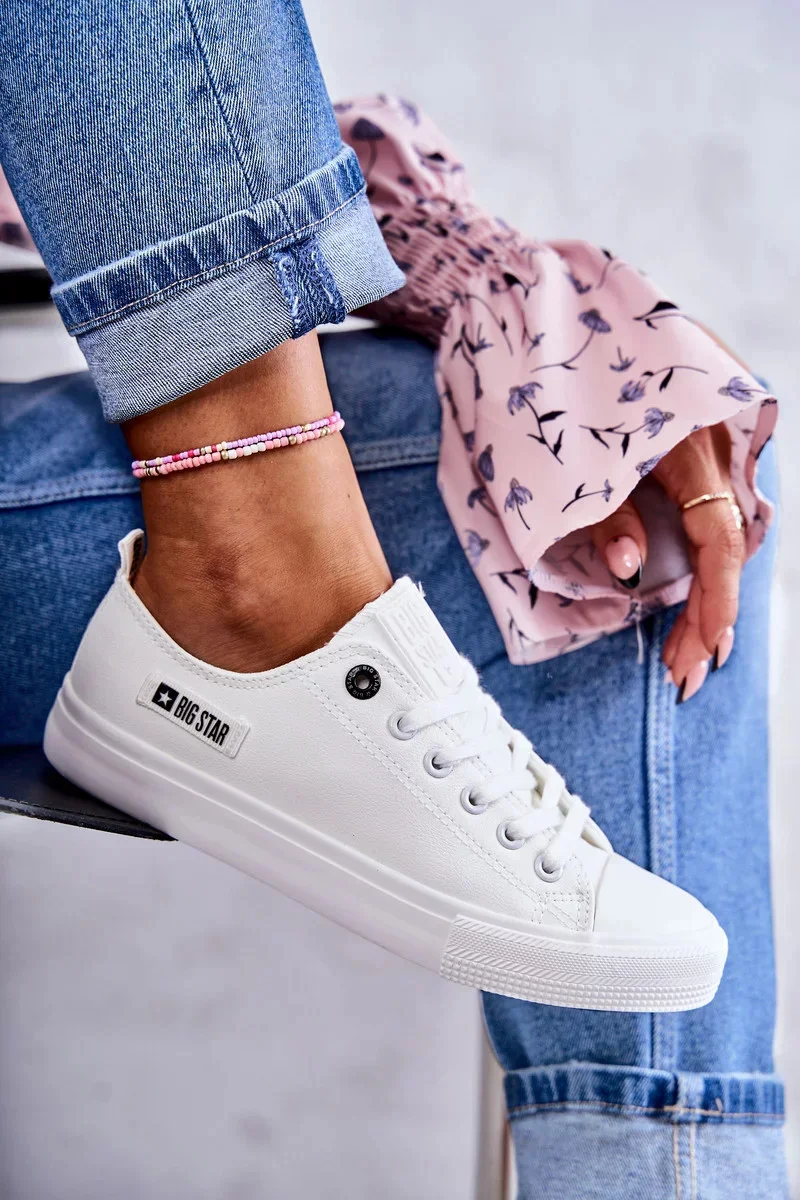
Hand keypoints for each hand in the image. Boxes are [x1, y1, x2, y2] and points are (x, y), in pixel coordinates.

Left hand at [588, 422, 743, 701]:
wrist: (577, 338)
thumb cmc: (570, 394)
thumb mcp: (580, 458)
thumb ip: (608, 513)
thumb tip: (630, 570)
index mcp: (693, 450)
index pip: (717, 539)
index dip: (715, 600)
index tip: (704, 649)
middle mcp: (714, 454)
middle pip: (724, 551)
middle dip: (707, 618)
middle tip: (682, 677)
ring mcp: (711, 456)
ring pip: (721, 543)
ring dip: (706, 601)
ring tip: (685, 657)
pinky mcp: (698, 461)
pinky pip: (710, 526)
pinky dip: (702, 572)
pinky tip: (693, 610)